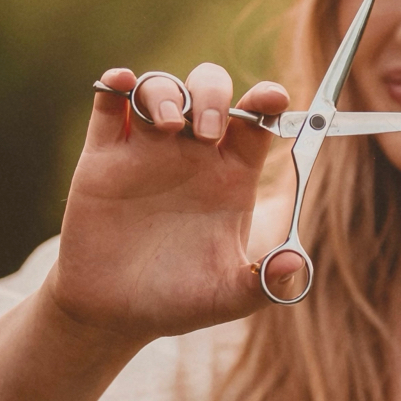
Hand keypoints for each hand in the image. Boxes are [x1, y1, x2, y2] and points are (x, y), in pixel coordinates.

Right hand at [42, 64, 303, 345]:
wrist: (114, 315)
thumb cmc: (178, 301)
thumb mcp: (227, 297)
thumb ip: (264, 282)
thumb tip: (295, 264)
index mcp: (230, 175)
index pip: (255, 121)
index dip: (267, 100)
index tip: (274, 98)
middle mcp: (192, 154)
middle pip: (209, 92)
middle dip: (213, 96)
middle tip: (209, 132)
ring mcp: (147, 151)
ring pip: (160, 90)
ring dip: (165, 92)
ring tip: (168, 126)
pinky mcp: (105, 158)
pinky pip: (109, 106)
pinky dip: (114, 85)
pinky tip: (120, 84)